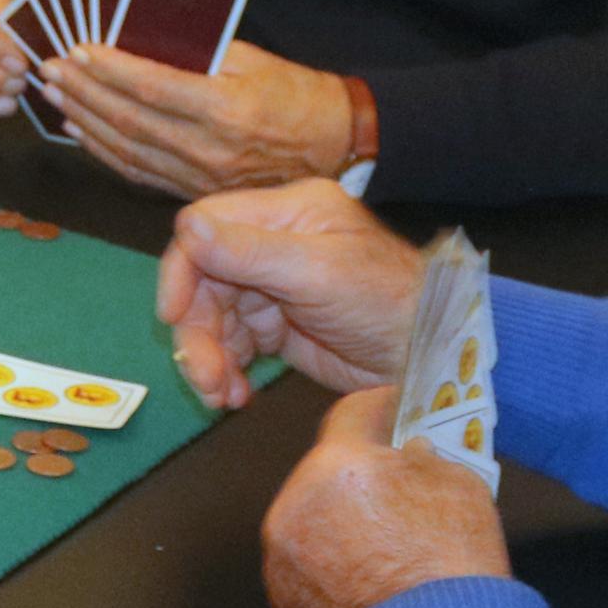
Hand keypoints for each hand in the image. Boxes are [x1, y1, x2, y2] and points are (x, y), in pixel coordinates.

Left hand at [48, 35, 354, 199]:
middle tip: (49, 68)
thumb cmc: (297, 95)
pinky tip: (80, 130)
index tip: (77, 48)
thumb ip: (198, 50)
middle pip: (129, 121)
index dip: (109, 69)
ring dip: (84, 120)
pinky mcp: (194, 192)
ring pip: (126, 150)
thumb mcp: (254, 59)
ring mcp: (199, 177)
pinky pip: (138, 173)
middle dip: (83, 92)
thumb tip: (140, 34)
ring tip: (54, 94)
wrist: (334, 148)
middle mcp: (207, 149)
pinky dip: (103, 151)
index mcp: (225, 109)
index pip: (150, 88)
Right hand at [158, 178, 425, 403]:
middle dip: (198, 331)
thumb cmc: (389, 303)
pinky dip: (227, 370)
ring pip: (213, 317)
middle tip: (204, 378)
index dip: (182, 271)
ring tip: (220, 396)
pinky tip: (235, 396)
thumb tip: (185, 229)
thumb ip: (249, 252)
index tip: (172, 316)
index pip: (207, 227)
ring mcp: (275, 285)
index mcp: (287, 212)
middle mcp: (275, 242)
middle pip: (204, 280)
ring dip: (209, 357)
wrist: (434, 360)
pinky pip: (234, 343)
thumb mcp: (317, 273)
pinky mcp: (280, 325)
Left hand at [261, 385, 510, 607]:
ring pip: (311, 516)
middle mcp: (298, 502)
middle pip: (325, 469)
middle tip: (394, 486)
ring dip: (340, 518)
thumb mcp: (460, 487)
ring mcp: (283, 552)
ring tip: (384, 539)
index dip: (376, 410)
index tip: (389, 412)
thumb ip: (424, 459)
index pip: (351, 414)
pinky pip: (304, 561)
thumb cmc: (451, 572)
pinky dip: (328, 561)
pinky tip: (365, 574)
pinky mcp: (281, 596)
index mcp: (340, 465)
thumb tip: (410, 455)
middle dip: (357, 473)